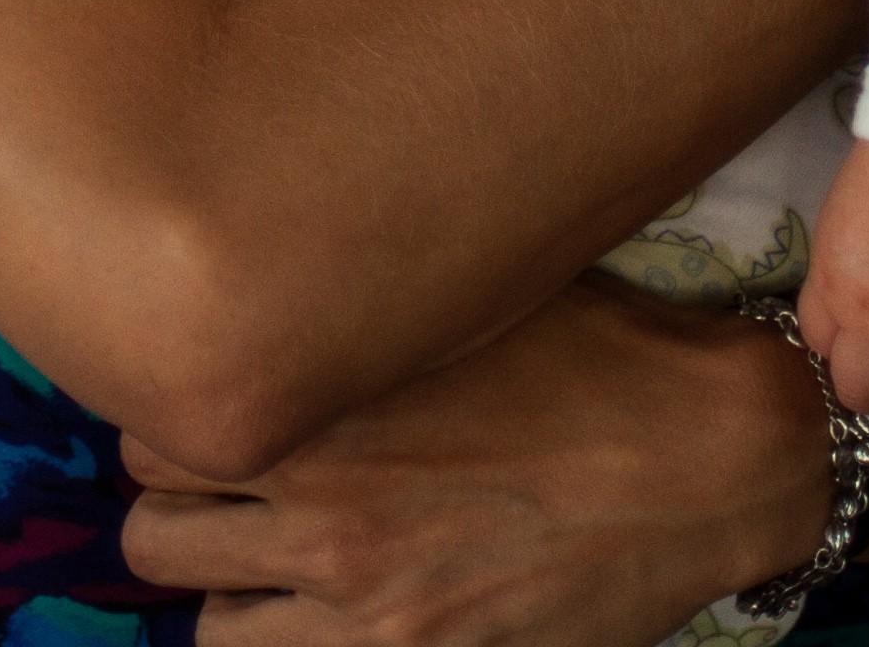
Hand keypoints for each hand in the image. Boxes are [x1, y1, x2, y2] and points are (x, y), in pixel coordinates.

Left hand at [127, 278, 826, 646]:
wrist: (714, 456)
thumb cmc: (602, 354)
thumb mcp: (464, 294)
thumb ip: (356, 303)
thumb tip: (285, 261)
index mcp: (325, 400)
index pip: (154, 426)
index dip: (180, 417)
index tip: (214, 411)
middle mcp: (326, 507)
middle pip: (155, 530)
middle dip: (184, 509)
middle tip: (231, 492)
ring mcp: (370, 604)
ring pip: (206, 626)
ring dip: (226, 592)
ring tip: (268, 565)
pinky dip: (284, 646)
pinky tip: (321, 616)